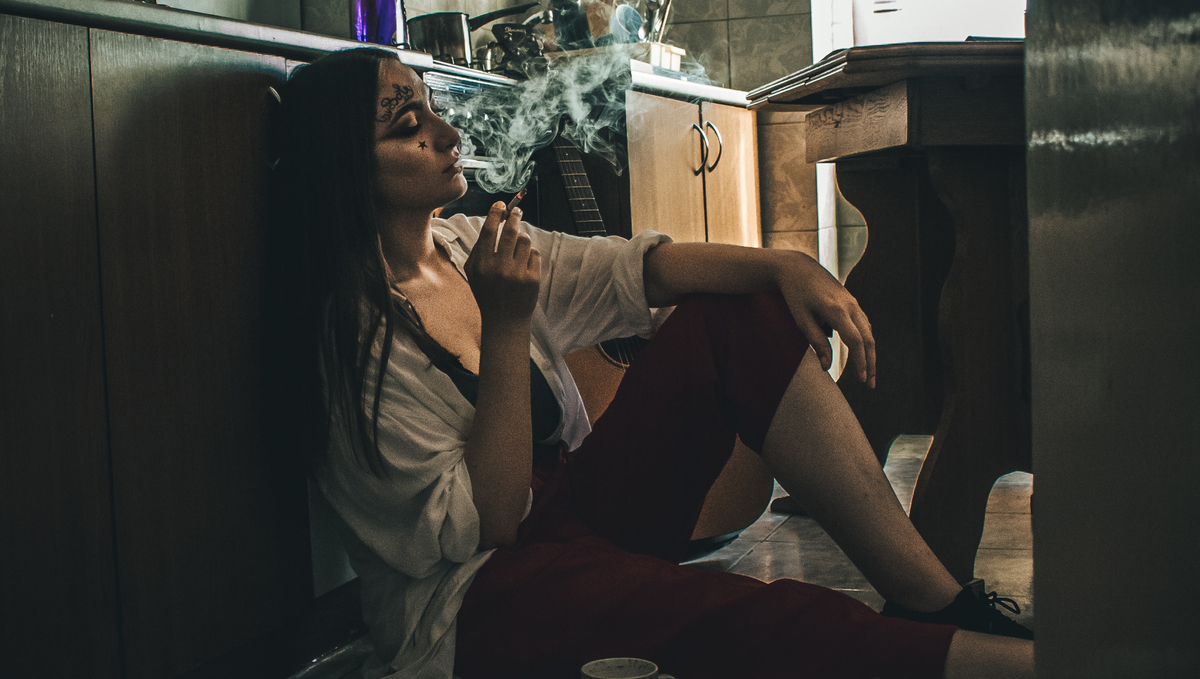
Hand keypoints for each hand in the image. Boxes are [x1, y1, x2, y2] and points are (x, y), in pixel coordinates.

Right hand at [464, 202, 540, 325]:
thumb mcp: (474, 272)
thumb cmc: (488, 292)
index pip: (489, 231)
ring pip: (525, 241)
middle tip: (517, 212)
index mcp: (481, 265)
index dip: (495, 214)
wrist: (504, 320)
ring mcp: (516, 274)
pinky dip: (531, 256)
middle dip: (514, 217)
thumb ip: (479, 248)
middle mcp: (498, 268)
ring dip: (523, 240)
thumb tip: (493, 220)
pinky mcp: (532, 279)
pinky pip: (535, 254)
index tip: (501, 204)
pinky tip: (524, 266)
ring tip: (518, 249)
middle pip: (510, 232)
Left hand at [775, 254, 875, 387]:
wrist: (798, 268)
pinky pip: (863, 325)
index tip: (862, 380)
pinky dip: (865, 342)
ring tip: (867, 375)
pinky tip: (862, 356)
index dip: (860, 362)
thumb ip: (816, 342)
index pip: (856, 341)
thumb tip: (826, 366)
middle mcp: (850, 306)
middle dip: (870, 363)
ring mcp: (853, 303)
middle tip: (870, 385)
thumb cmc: (796, 295)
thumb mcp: (801, 319)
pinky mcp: (852, 302)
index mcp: (837, 310)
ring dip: (870, 354)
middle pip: (868, 339)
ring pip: (869, 332)